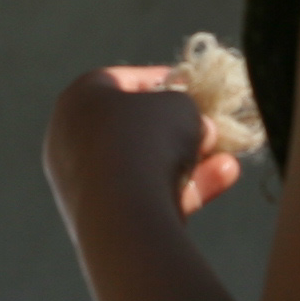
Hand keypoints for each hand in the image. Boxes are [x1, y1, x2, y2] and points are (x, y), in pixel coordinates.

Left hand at [47, 66, 247, 220]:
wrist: (122, 212)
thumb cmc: (148, 140)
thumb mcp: (180, 107)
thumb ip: (189, 109)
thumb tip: (199, 129)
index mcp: (79, 99)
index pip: (121, 81)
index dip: (161, 80)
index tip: (191, 86)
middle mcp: (72, 139)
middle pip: (135, 127)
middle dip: (178, 128)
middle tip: (210, 128)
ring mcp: (83, 183)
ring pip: (146, 165)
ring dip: (190, 161)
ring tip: (227, 158)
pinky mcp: (102, 219)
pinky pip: (147, 195)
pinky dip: (184, 188)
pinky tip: (225, 177)